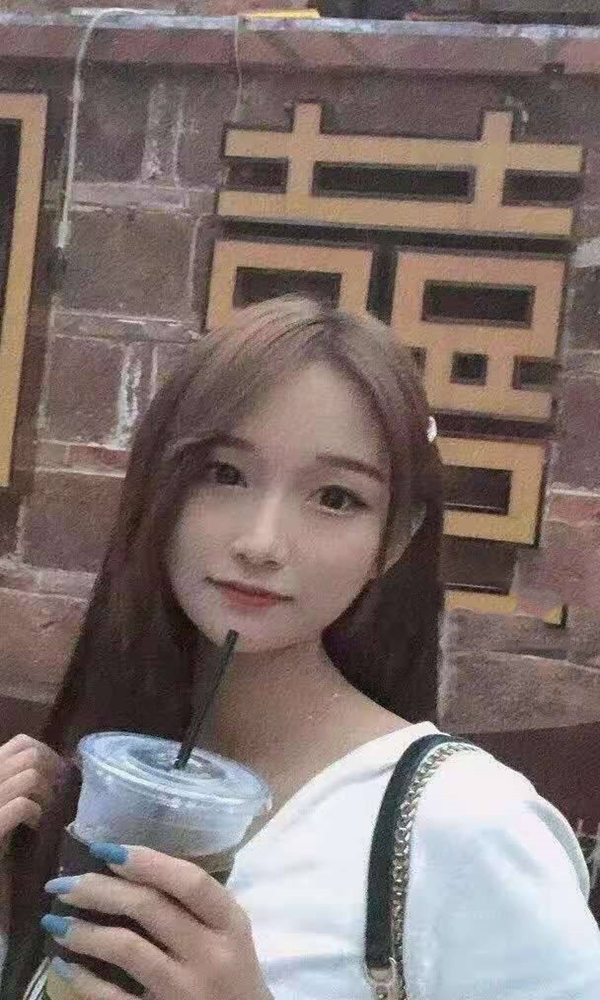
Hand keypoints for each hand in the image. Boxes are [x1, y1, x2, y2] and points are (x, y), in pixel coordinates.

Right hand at [0, 734, 66, 852]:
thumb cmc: (1, 832)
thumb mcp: (5, 795)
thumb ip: (18, 776)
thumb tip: (54, 762)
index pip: (21, 742)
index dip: (46, 754)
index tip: (55, 776)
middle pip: (31, 755)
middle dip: (52, 773)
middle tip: (54, 796)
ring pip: (31, 775)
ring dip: (46, 794)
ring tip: (44, 812)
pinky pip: (23, 805)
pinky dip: (36, 813)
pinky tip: (34, 826)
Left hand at [43, 844, 273, 999]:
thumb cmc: (232, 972)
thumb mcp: (227, 932)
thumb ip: (194, 903)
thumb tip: (128, 865)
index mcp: (230, 923)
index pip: (189, 881)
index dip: (146, 861)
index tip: (105, 849)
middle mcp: (210, 954)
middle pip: (149, 908)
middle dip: (98, 889)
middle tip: (61, 882)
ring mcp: (185, 991)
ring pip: (127, 948)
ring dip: (83, 931)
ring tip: (54, 920)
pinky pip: (114, 997)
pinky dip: (84, 979)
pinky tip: (64, 963)